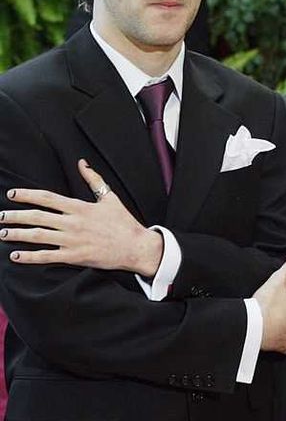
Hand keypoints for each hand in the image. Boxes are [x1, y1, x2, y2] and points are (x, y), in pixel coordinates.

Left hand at [1, 159, 162, 276]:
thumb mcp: (110, 198)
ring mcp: (72, 241)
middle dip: (15, 215)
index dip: (27, 195)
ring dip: (17, 234)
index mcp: (80, 207)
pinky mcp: (75, 257)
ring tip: (3, 232)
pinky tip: (16, 256)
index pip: (47, 198)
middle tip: (1, 216)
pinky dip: (29, 257)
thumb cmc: (124, 222)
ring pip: (38, 236)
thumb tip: (82, 163)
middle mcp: (73, 223)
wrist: (136, 247)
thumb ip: (94, 180)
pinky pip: (47, 257)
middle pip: (37, 217)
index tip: (12, 194)